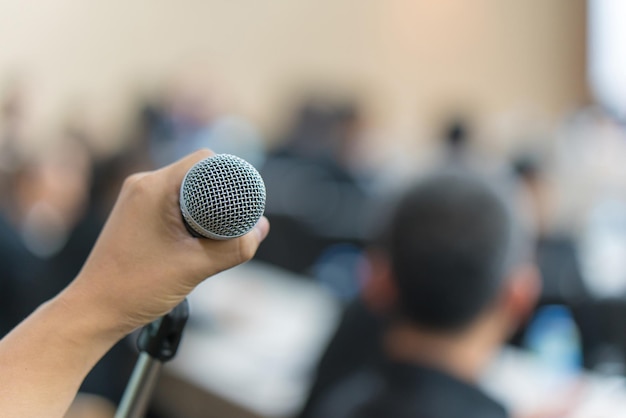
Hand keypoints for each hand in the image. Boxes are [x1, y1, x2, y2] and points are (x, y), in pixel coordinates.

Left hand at [61, 149, 269, 338]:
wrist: (94, 310)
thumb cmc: (136, 288)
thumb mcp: (196, 267)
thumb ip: (235, 247)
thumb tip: (261, 228)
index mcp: (154, 188)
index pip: (205, 160)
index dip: (232, 176)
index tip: (248, 200)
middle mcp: (143, 186)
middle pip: (197, 174)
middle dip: (221, 196)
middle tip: (236, 222)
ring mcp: (137, 199)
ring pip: (185, 190)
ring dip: (206, 208)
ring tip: (217, 234)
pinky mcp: (136, 214)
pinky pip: (172, 203)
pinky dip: (191, 215)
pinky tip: (198, 239)